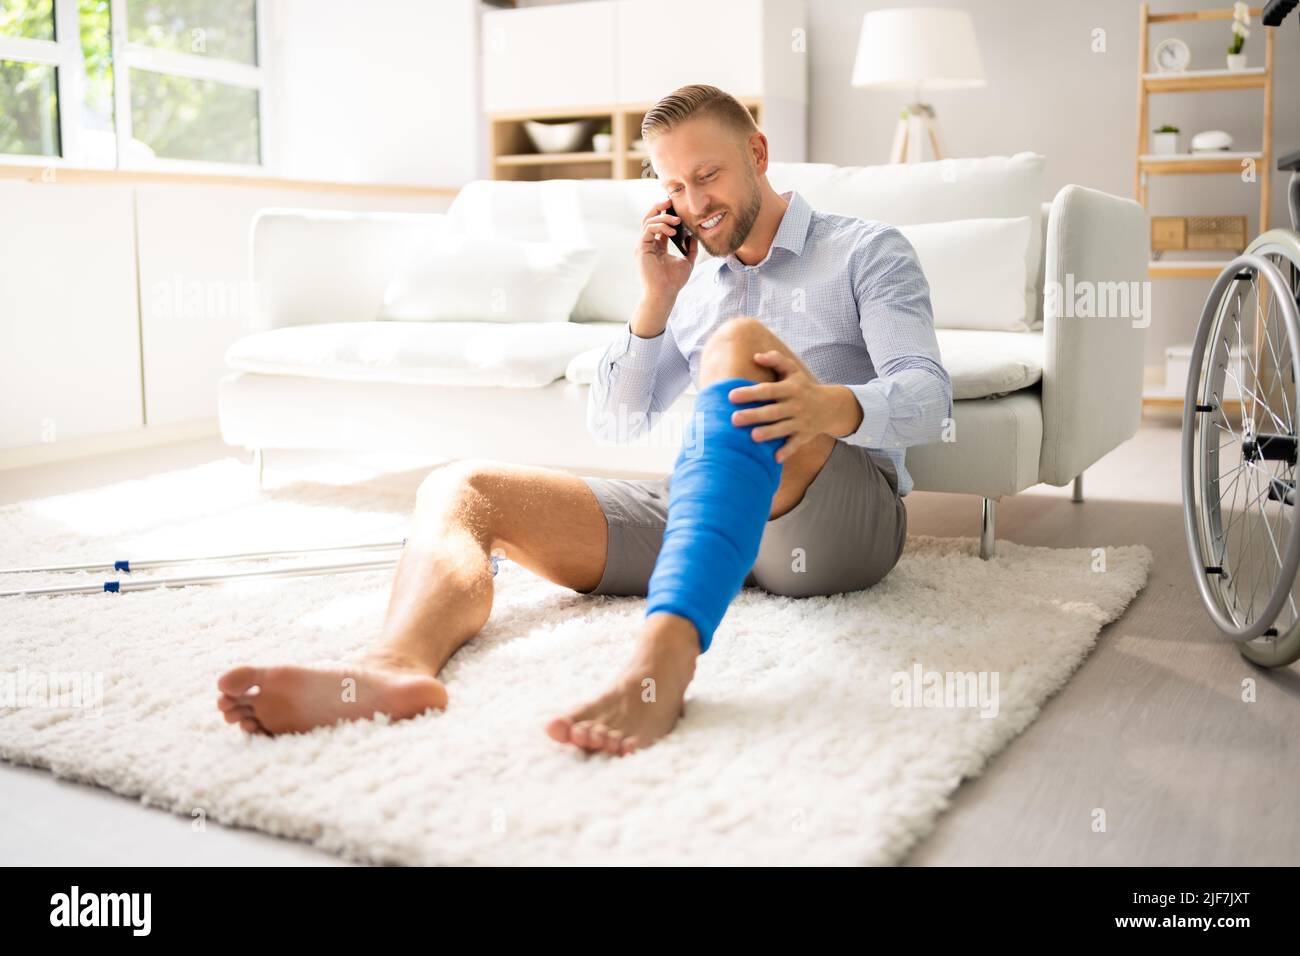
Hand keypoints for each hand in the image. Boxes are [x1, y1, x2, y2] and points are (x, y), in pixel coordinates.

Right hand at [636, 198, 695, 307]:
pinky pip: (648, 229)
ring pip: (648, 221)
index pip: (659, 224)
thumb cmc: (673, 281)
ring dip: (663, 217)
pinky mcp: (641, 248)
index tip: (677, 206)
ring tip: (677, 220)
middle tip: (671, 201)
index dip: (666, 213)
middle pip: (650, 218)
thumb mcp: (687, 262)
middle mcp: (648, 243)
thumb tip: (694, 236)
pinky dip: (660, 226)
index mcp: (657, 246)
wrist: (665, 294)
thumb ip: (690, 249)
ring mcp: (643, 245)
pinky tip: (672, 230)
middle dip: (659, 207)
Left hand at [727, 351, 861, 463]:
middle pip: (772, 411)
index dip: (750, 393)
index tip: (731, 396)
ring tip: (752, 437)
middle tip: (734, 419)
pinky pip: (795, 444)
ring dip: (769, 433)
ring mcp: (801, 421)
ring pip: (783, 428)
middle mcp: (796, 405)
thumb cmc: (802, 386)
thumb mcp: (793, 370)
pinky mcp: (804, 435)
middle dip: (754, 415)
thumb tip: (755, 356)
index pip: (768, 390)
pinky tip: (775, 458)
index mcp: (790, 388)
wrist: (830, 406)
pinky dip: (787, 451)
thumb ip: (775, 360)